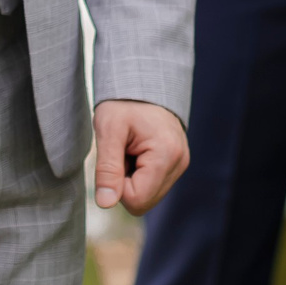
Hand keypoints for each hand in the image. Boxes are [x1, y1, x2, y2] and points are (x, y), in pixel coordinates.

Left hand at [93, 99, 189, 214]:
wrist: (142, 80)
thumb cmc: (123, 102)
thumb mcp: (108, 130)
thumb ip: (107, 169)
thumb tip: (105, 204)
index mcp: (167, 155)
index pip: (136, 200)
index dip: (116, 185)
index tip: (115, 155)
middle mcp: (179, 163)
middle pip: (143, 202)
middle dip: (124, 182)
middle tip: (121, 151)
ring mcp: (180, 165)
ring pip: (147, 196)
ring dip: (131, 178)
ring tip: (128, 149)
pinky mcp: (176, 164)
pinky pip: (152, 185)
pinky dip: (139, 173)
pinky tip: (136, 151)